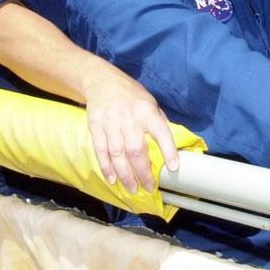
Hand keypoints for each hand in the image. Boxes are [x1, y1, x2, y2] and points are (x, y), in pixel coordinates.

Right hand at [80, 62, 178, 192]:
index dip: (168, 150)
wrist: (101, 80)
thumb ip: (159, 122)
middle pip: (136, 149)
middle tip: (149, 187)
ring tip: (133, 188)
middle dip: (143, 172)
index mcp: (147, 111)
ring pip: (118, 154)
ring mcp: (110, 122)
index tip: (173, 168)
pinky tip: (112, 179)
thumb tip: (172, 145)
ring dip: (125, 174)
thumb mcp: (150, 102)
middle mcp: (129, 117)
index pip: (161, 132)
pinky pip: (100, 150)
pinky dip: (106, 167)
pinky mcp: (95, 126)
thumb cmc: (130, 94)